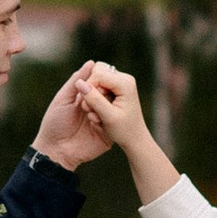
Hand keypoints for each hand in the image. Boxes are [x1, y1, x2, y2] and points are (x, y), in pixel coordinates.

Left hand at [32, 67, 114, 167]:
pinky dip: (104, 119)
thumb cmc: (55, 123)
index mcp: (86, 97)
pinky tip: (92, 121)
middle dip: (101, 93)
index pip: (100, 83)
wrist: (55, 150)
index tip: (95, 81)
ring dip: (101, 106)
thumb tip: (91, 63)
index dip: (99, 80)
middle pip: (109, 94)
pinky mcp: (108, 134)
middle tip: (88, 99)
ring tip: (86, 112)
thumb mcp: (63, 99)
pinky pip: (113, 123)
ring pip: (113, 107)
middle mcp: (97, 107)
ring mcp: (104, 121)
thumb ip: (76, 81)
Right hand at [67, 62, 181, 204]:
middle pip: (96, 76)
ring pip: (95, 83)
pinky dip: (94, 101)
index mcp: (126, 82)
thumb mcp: (107, 117)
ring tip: (96, 116)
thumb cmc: (125, 133)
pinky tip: (98, 115)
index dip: (89, 89)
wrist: (137, 143)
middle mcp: (125, 79)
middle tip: (92, 113)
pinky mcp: (116, 91)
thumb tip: (79, 83)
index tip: (89, 106)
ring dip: (91, 98)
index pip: (98, 74)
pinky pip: (98, 89)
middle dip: (90, 93)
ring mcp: (121, 85)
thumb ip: (93, 99)